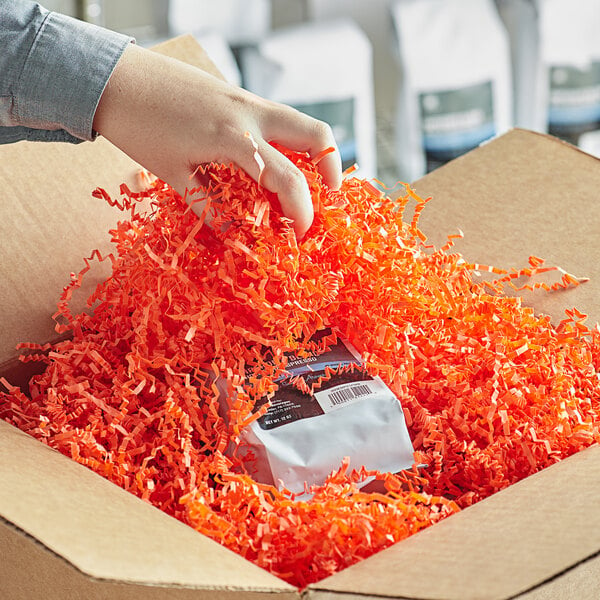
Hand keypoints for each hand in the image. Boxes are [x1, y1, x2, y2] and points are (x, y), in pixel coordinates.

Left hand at [93, 44, 341, 237]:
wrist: (115, 77)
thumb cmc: (140, 127)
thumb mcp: (175, 176)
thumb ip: (211, 206)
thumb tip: (236, 236)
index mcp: (234, 139)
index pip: (288, 179)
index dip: (302, 211)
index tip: (300, 234)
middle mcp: (250, 114)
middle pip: (315, 135)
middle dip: (332, 168)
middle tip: (329, 197)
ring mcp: (247, 99)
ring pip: (300, 122)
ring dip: (313, 152)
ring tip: (306, 182)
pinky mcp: (238, 94)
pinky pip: (278, 118)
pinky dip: (288, 141)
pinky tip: (272, 161)